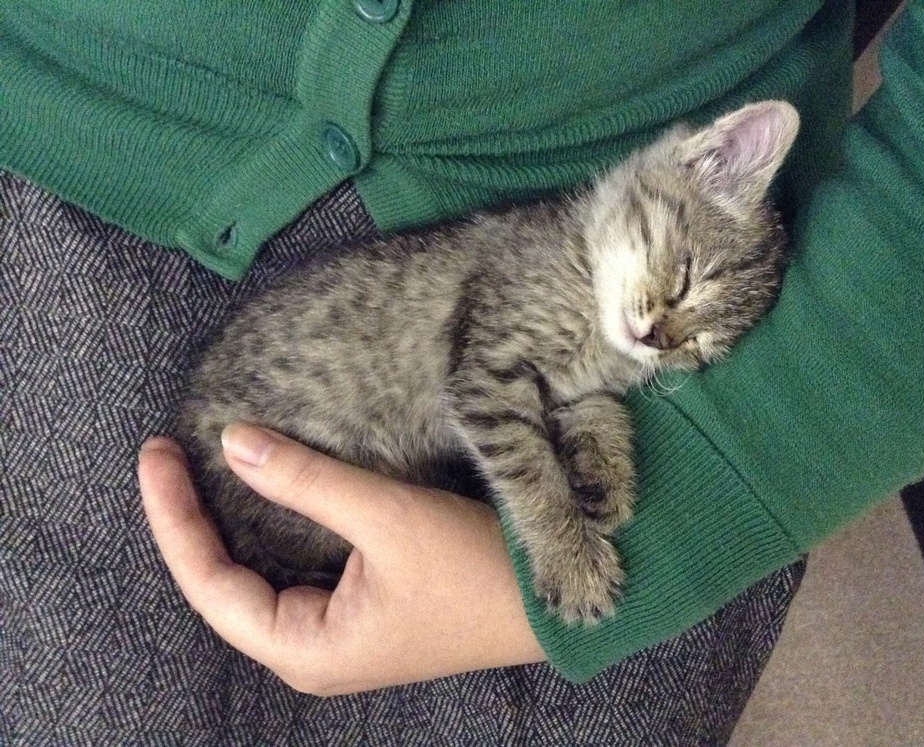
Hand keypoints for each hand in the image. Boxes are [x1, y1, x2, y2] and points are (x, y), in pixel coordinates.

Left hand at [137, 423, 544, 694]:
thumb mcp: (387, 518)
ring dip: (226, 526)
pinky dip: (269, 532)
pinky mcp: (358, 613)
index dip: (173, 517)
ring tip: (195, 474)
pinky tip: (259, 499)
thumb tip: (234, 441)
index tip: (157, 455)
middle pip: (222, 585)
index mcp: (305, 647)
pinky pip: (291, 574)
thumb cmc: (476, 572)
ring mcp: (335, 635)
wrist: (551, 605)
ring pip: (255, 579)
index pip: (207, 582)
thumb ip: (307, 480)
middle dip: (190, 521)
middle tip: (168, 456)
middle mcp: (311, 651)